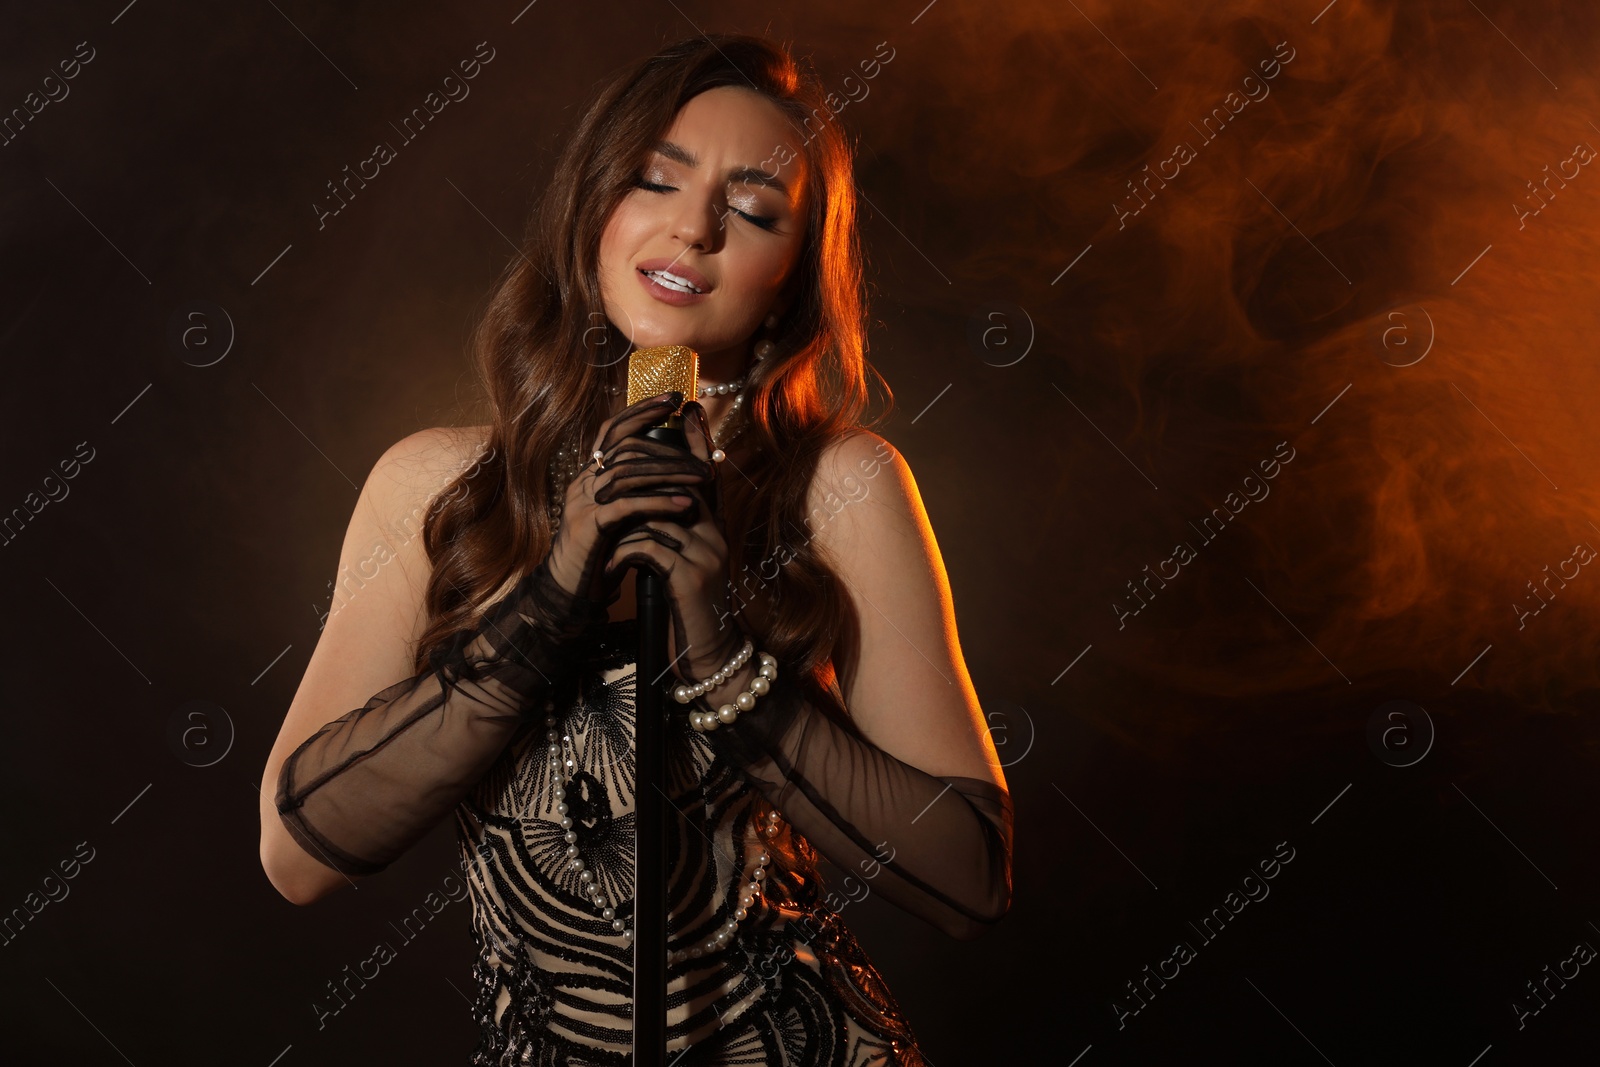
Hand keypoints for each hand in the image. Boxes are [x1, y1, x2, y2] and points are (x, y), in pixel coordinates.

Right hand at [546, 391, 715, 603]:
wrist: (568, 594)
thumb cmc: (599, 558)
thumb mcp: (623, 520)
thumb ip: (640, 495)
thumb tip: (677, 476)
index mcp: (591, 477)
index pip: (614, 431)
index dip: (641, 412)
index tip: (674, 399)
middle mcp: (584, 483)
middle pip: (628, 449)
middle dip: (670, 451)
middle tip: (705, 460)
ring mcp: (583, 502)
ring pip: (628, 472)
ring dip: (671, 473)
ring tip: (704, 479)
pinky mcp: (588, 526)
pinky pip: (627, 505)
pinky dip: (659, 502)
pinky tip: (686, 504)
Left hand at [602, 401, 746, 682]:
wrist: (710, 656)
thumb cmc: (690, 611)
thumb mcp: (681, 566)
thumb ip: (671, 536)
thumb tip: (645, 508)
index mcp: (714, 530)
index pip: (706, 475)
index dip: (696, 442)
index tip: (686, 409)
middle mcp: (716, 535)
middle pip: (682, 484)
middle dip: (645, 473)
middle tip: (609, 465)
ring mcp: (706, 554)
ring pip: (657, 516)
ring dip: (624, 523)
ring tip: (600, 532)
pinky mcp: (691, 577)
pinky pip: (649, 548)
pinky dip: (624, 552)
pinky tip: (611, 565)